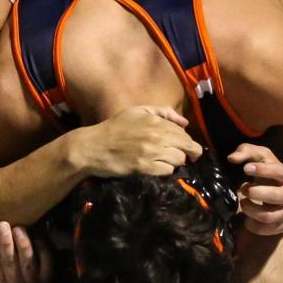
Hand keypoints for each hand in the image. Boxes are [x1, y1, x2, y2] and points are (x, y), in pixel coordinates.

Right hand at [80, 105, 202, 177]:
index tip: (186, 146)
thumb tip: (185, 123)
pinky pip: (167, 171)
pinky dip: (166, 170)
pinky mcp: (144, 168)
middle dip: (190, 152)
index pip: (183, 132)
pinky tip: (158, 167)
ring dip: (176, 161)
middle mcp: (156, 136)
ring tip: (168, 161)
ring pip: (179, 160)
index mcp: (155, 121)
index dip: (187, 140)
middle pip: (186, 146)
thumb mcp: (138, 111)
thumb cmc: (115, 127)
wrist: (93, 147)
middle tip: (188, 157)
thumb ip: (163, 112)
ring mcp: (151, 152)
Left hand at [228, 144, 282, 235]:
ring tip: (243, 203)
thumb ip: (247, 151)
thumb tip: (231, 158)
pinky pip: (266, 229)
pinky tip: (248, 217)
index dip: (262, 170)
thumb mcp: (263, 157)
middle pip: (275, 196)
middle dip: (255, 193)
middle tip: (243, 188)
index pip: (278, 172)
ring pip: (268, 216)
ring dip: (251, 210)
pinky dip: (252, 224)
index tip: (245, 168)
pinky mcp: (282, 225)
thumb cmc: (272, 173)